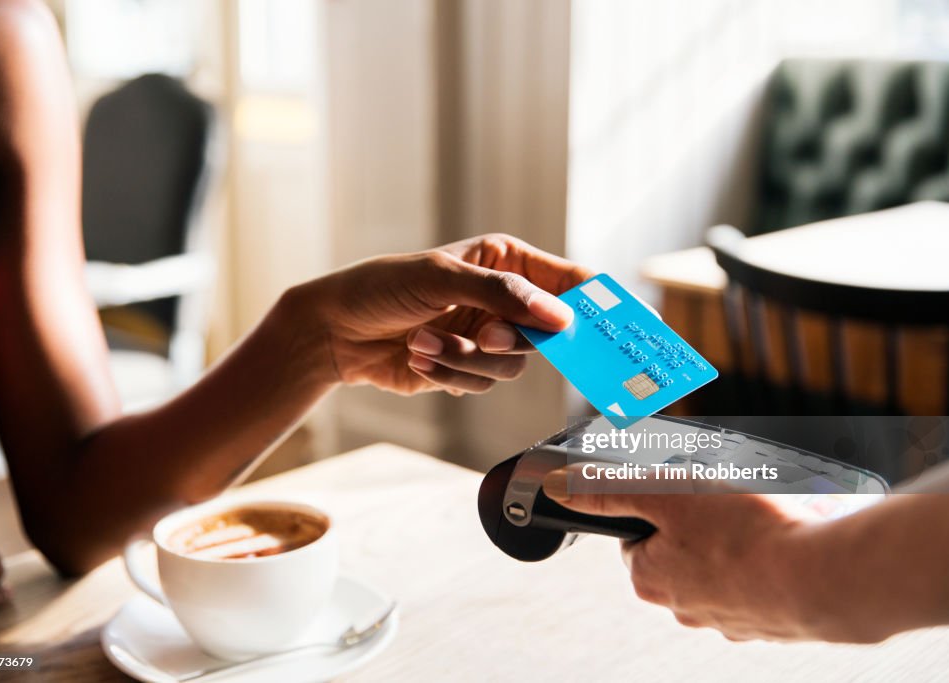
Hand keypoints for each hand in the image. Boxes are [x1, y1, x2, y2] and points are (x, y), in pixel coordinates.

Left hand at [322, 234, 592, 395]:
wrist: (335, 331)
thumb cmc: (382, 287)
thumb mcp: (441, 276)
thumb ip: (502, 294)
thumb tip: (559, 317)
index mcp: (507, 262)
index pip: (570, 282)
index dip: (594, 305)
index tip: (613, 329)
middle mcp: (504, 300)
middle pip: (547, 334)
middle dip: (509, 338)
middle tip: (484, 334)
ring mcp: (487, 337)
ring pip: (512, 365)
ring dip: (465, 359)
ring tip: (423, 342)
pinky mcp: (467, 369)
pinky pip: (482, 383)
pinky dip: (449, 374)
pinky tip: (418, 355)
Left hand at [542, 466, 828, 641]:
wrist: (825, 580)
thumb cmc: (746, 536)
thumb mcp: (669, 495)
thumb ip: (612, 490)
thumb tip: (562, 487)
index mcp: (652, 580)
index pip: (637, 539)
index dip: (658, 508)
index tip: (683, 494)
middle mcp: (685, 609)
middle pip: (681, 550)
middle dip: (702, 520)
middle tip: (728, 498)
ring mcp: (731, 619)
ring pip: (724, 566)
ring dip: (738, 538)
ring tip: (763, 516)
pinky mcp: (771, 622)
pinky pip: (763, 582)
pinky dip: (771, 560)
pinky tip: (788, 541)